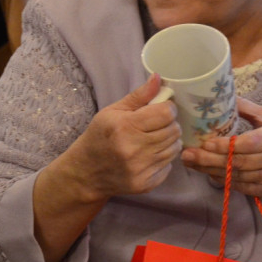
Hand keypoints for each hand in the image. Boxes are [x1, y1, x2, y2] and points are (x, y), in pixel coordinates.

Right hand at [66, 73, 181, 198]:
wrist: (86, 172)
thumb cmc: (100, 136)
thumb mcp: (113, 111)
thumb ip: (139, 95)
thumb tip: (158, 77)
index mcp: (125, 127)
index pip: (166, 113)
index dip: (168, 108)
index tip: (162, 109)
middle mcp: (134, 149)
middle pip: (173, 130)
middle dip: (170, 124)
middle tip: (158, 124)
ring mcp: (140, 169)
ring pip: (174, 148)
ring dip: (169, 141)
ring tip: (155, 138)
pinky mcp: (145, 184)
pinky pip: (169, 166)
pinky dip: (164, 158)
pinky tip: (151, 154)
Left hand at [180, 97, 261, 201]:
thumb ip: (248, 109)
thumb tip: (224, 95)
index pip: (250, 143)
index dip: (227, 145)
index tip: (206, 142)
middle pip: (238, 161)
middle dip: (209, 159)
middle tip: (187, 154)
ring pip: (235, 175)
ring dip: (210, 169)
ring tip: (190, 161)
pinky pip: (239, 186)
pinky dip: (221, 179)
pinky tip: (205, 171)